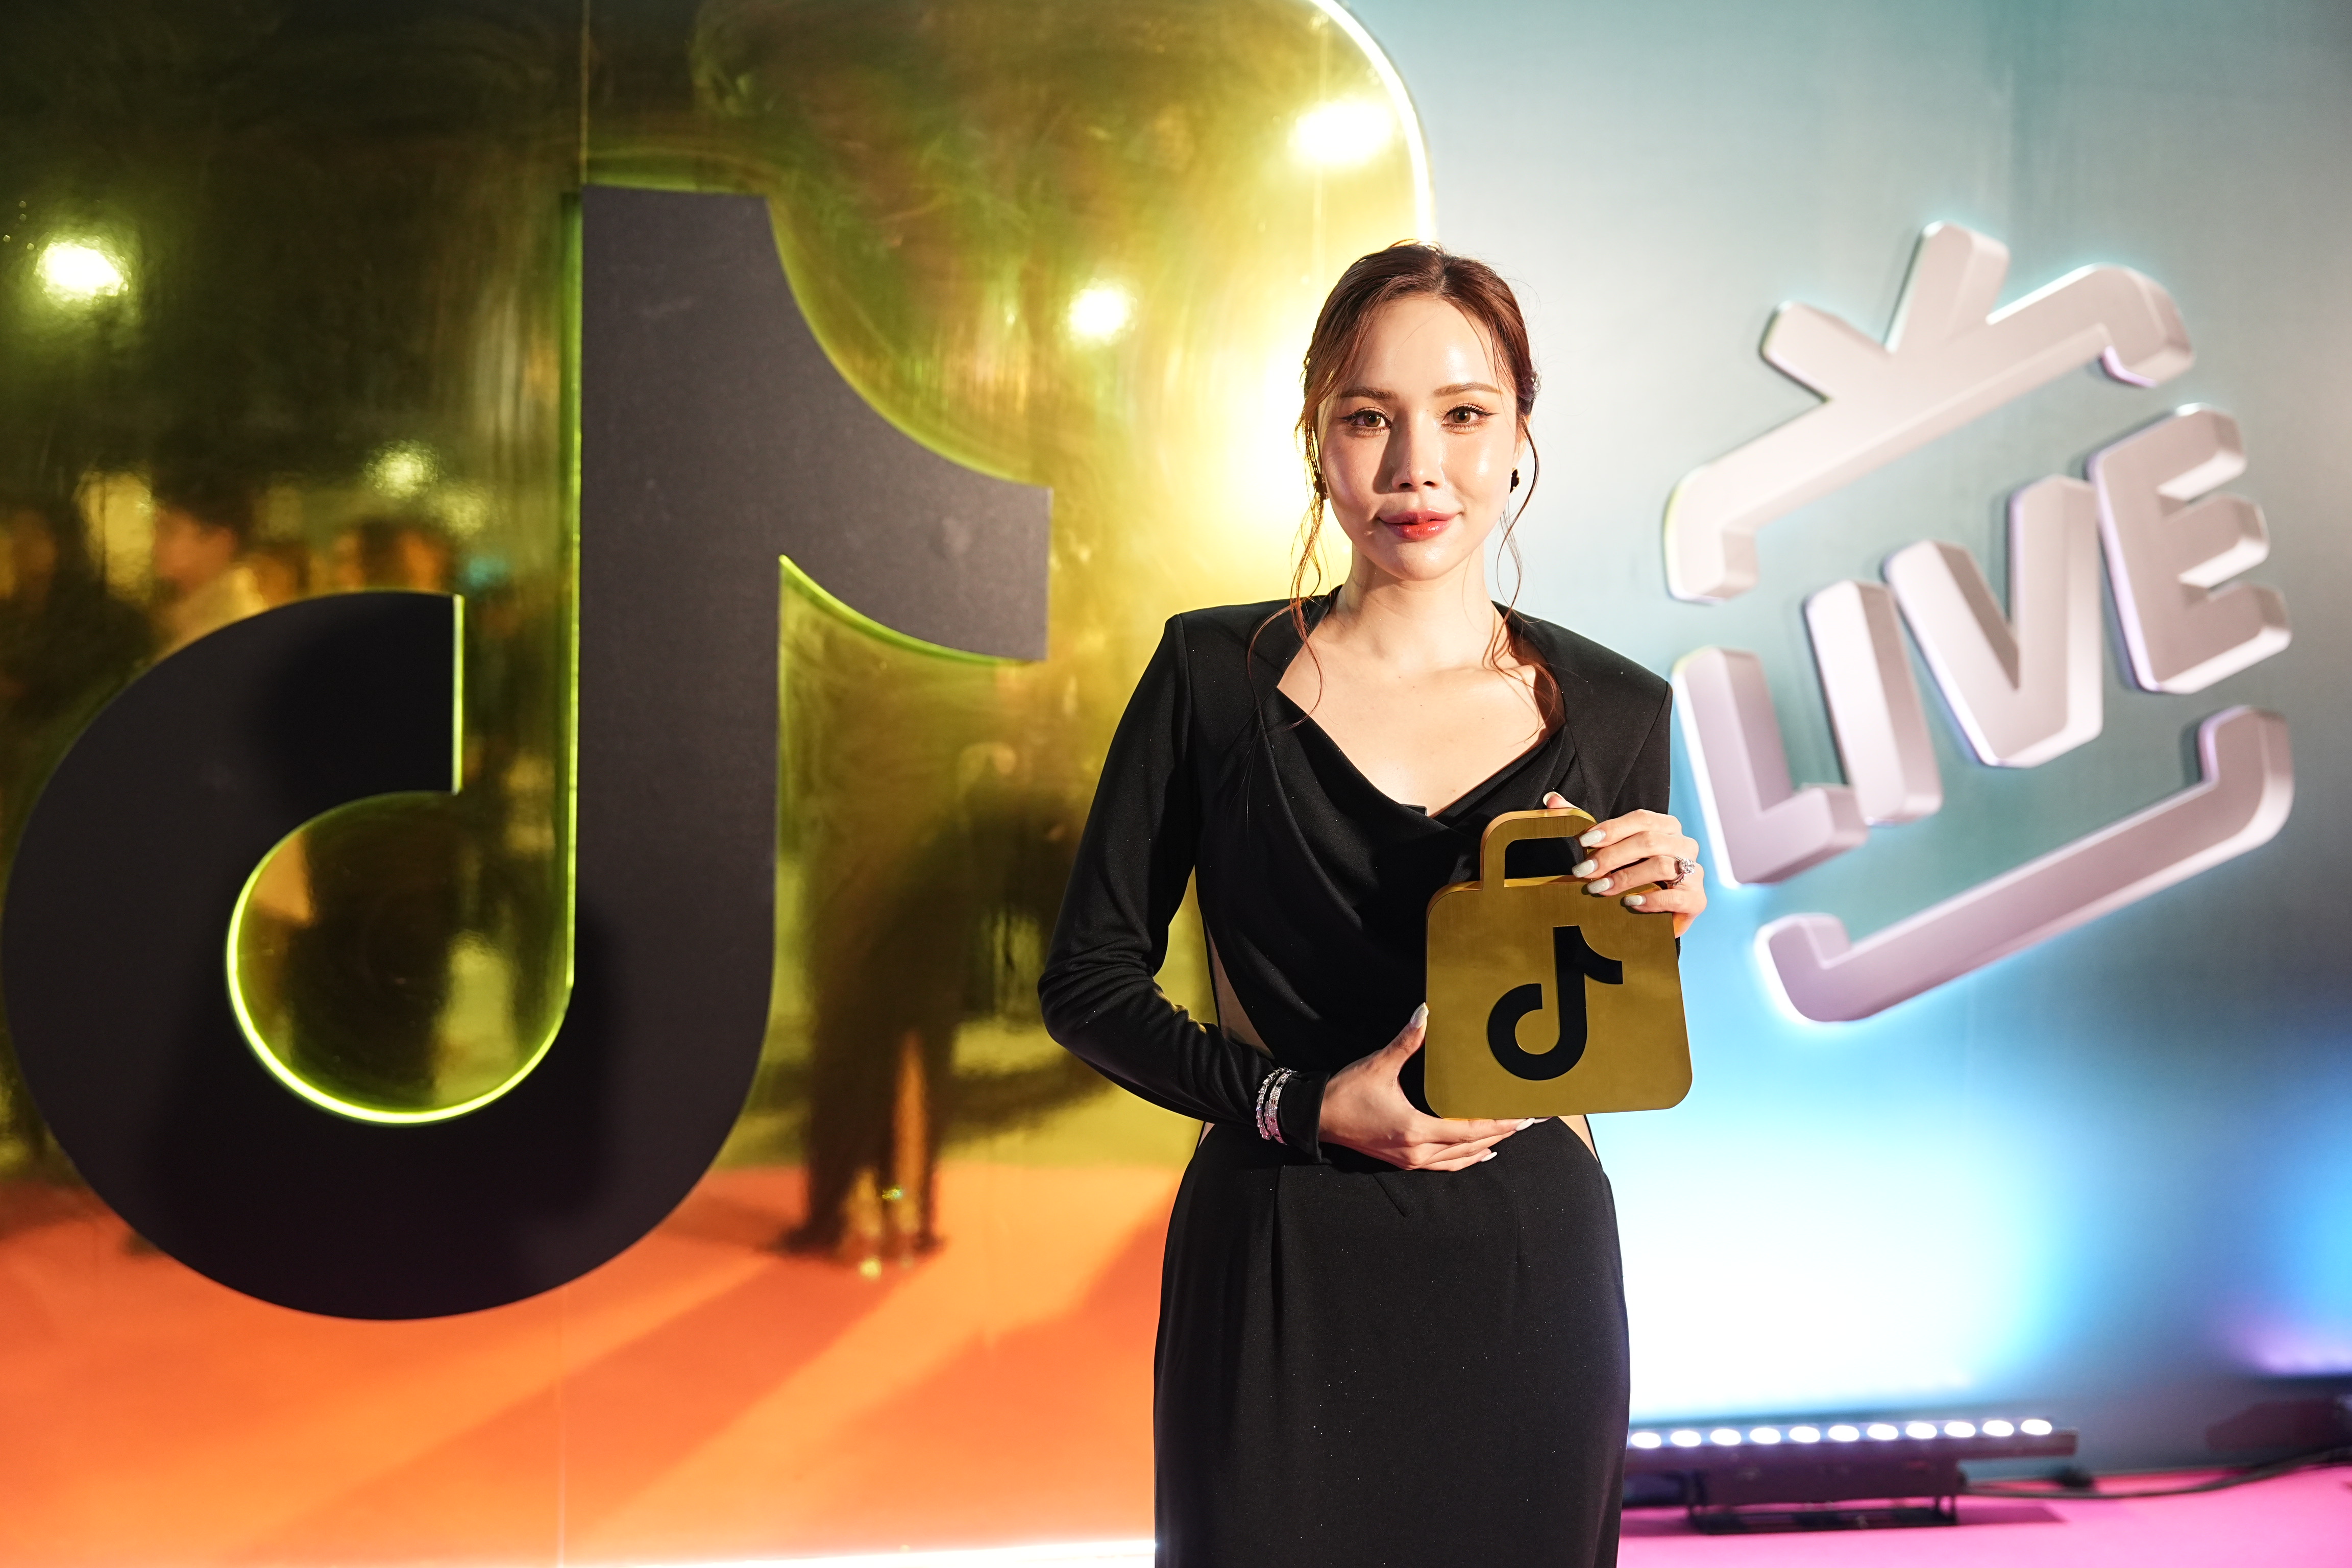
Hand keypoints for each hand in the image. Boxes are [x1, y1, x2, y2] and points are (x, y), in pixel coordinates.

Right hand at [1316, 1005, 1533, 1170]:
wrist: (1318, 1118)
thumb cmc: (1346, 1094)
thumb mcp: (1379, 1065)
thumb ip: (1407, 1041)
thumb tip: (1425, 1013)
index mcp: (1416, 1129)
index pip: (1469, 1131)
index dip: (1499, 1124)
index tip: (1522, 1117)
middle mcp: (1417, 1152)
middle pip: (1471, 1148)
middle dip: (1501, 1135)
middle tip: (1527, 1122)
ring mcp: (1410, 1160)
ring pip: (1459, 1160)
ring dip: (1485, 1147)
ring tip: (1508, 1135)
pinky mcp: (1403, 1160)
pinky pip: (1444, 1165)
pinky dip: (1465, 1159)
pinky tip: (1479, 1153)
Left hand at [1543, 792, 1707, 937]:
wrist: (1655, 914)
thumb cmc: (1632, 874)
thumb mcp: (1609, 849)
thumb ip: (1584, 825)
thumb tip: (1551, 799)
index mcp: (1666, 826)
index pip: (1641, 819)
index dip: (1612, 828)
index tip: (1583, 842)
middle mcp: (1684, 844)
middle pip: (1648, 842)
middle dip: (1611, 857)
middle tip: (1583, 871)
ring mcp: (1694, 871)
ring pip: (1662, 866)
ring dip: (1626, 878)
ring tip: (1599, 889)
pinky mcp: (1697, 899)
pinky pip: (1677, 896)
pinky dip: (1652, 899)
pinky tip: (1631, 903)